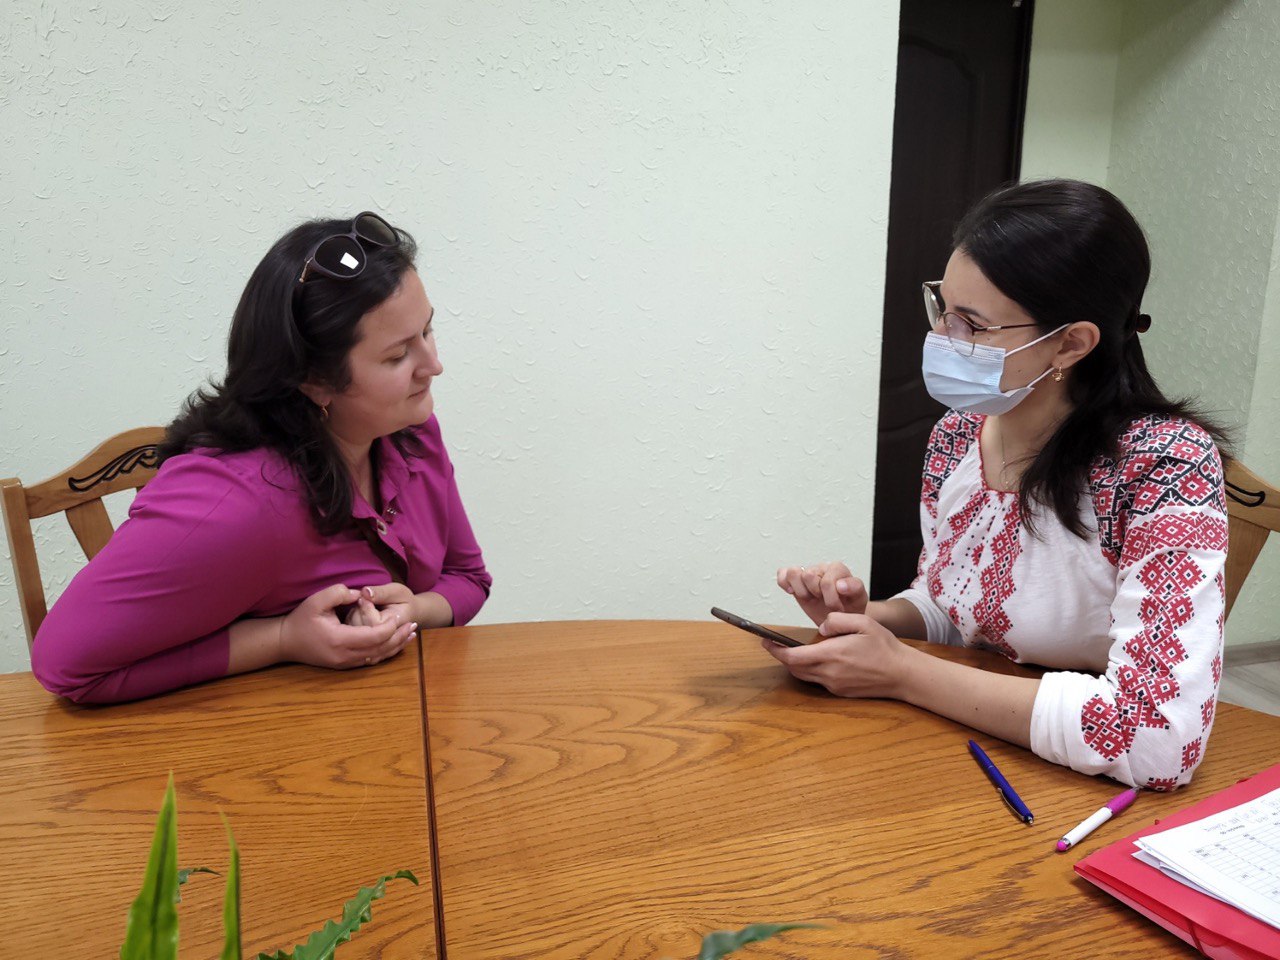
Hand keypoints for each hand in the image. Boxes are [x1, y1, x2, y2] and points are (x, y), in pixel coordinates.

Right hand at [280, 584, 417, 669]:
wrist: (285, 642)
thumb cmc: (301, 619)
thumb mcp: (317, 600)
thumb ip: (340, 593)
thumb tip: (362, 594)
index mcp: (340, 639)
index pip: (374, 636)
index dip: (390, 627)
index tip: (400, 616)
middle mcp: (345, 655)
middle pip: (380, 649)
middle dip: (399, 638)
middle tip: (415, 626)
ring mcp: (344, 663)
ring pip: (376, 657)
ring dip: (395, 647)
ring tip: (411, 636)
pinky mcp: (343, 665)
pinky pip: (369, 661)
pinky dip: (384, 653)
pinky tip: (394, 645)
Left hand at [760, 612, 911, 698]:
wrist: (902, 675)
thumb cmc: (884, 647)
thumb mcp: (863, 622)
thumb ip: (838, 620)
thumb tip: (821, 627)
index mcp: (832, 654)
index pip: (793, 657)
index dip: (776, 650)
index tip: (766, 641)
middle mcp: (829, 673)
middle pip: (794, 668)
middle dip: (783, 657)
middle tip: (776, 645)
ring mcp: (834, 685)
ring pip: (805, 676)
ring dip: (797, 665)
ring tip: (797, 651)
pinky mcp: (840, 692)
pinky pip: (819, 681)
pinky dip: (812, 670)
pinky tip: (820, 660)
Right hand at [775, 562, 867, 625]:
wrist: (841, 616)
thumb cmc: (850, 606)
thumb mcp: (859, 599)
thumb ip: (855, 588)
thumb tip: (841, 584)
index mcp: (838, 569)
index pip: (826, 581)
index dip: (831, 599)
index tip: (838, 608)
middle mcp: (821, 568)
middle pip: (808, 575)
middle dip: (816, 595)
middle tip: (824, 603)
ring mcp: (807, 573)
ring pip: (793, 573)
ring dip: (801, 590)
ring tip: (810, 598)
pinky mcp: (795, 581)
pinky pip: (782, 574)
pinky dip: (784, 583)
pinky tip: (793, 592)